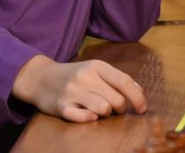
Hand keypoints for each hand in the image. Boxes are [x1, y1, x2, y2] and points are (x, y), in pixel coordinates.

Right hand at [12, 55, 146, 121]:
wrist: (41, 78)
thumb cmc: (75, 75)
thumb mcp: (95, 69)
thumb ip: (116, 79)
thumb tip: (140, 92)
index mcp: (97, 66)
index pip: (124, 81)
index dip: (137, 97)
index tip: (143, 109)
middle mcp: (85, 77)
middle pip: (116, 99)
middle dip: (120, 108)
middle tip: (116, 109)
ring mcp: (72, 92)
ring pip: (103, 109)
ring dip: (106, 114)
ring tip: (101, 111)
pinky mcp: (61, 107)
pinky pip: (83, 118)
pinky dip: (90, 119)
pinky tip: (88, 115)